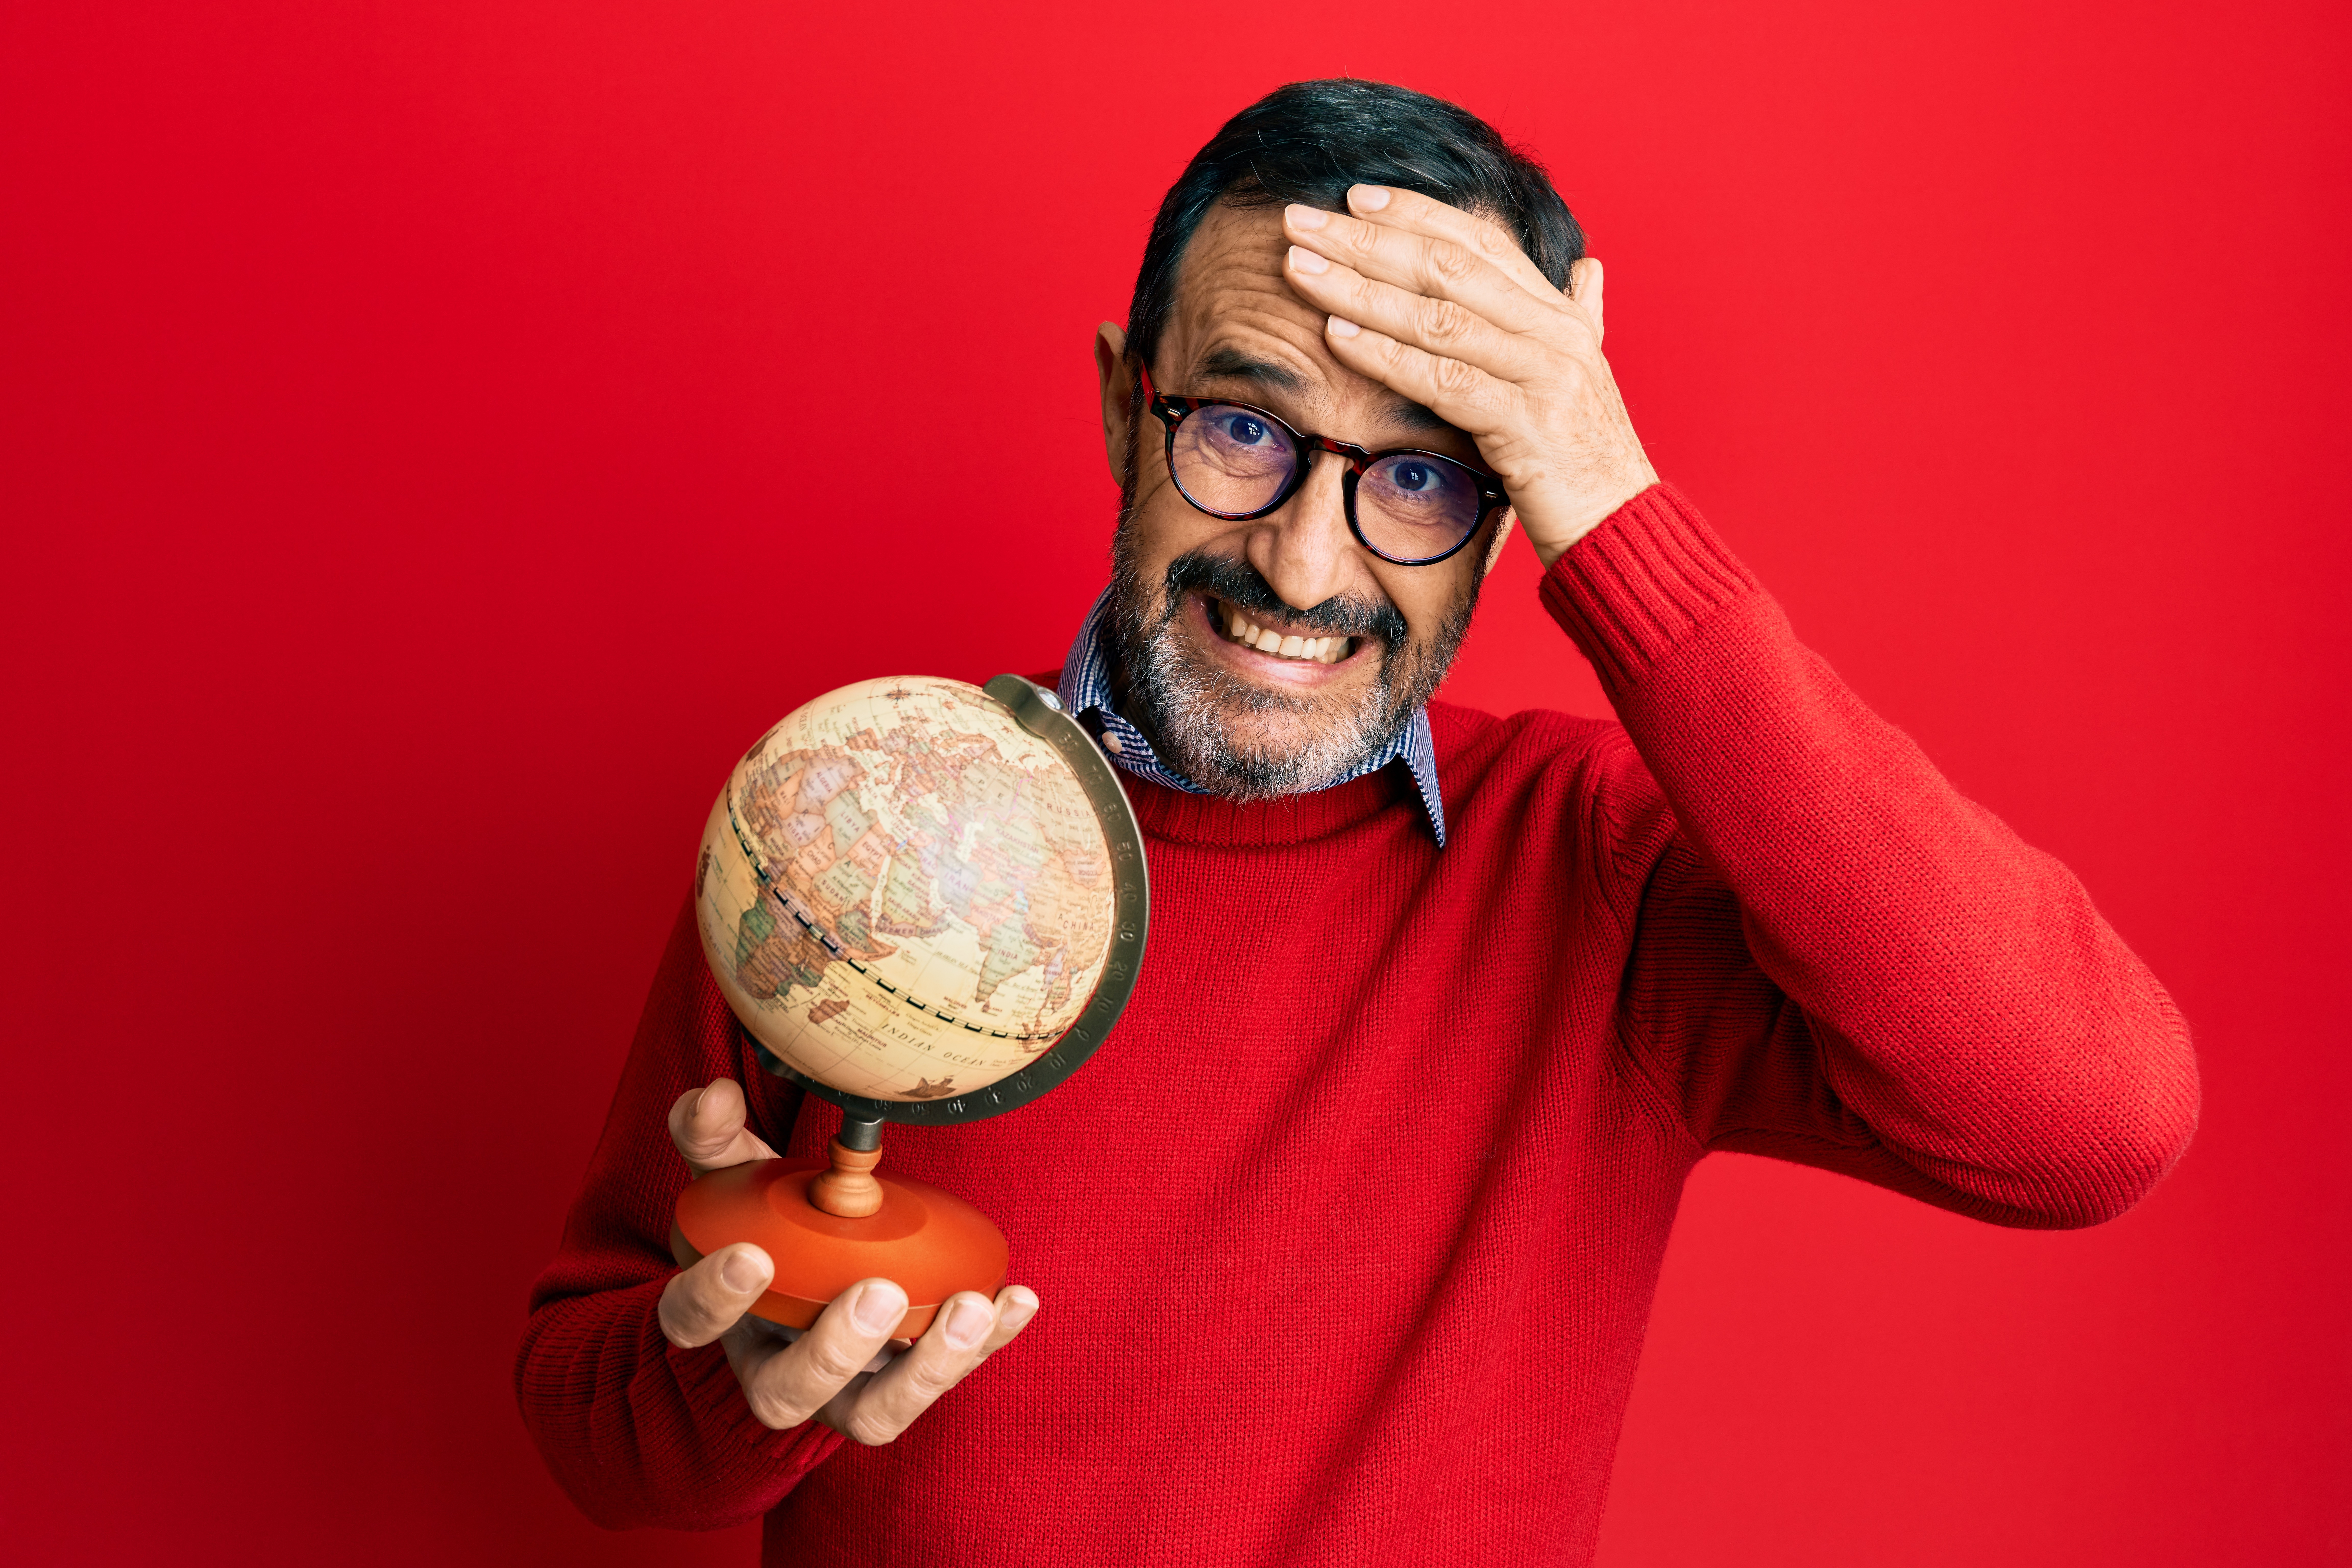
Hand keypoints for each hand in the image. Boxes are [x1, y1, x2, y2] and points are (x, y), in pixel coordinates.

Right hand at [656, 1079, 1040, 1443]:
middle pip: (789, 1393)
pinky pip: (947, 1375)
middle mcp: (777, 1368)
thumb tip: (712, 1098)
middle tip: (880, 1291)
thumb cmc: (771, 1222)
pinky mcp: (906, 1380)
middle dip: (835, 1349)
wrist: (814, 1262)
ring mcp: (846, 1388)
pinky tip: (1016, 1299)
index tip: (752, 1256)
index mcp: (725, 1316)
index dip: (714, 1299)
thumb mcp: (738, 1176)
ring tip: (969, 1307)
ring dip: (926, 1369)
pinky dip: (989, 1344)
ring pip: (874, 1414)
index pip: (693, 1325)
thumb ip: (714, 1139)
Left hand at [1280, 186, 1658, 564]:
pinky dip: (1385, 355)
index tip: (1355, 197)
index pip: (1480, 242)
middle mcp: (1554, 332)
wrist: (1623, 526)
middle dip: (1367, 240)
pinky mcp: (1526, 422)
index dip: (1416, 213)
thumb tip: (1588, 268)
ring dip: (1359, 289)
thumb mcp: (1583, 379)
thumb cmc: (1586, 460)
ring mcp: (1544, 373)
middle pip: (1447, 266)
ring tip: (1300, 270)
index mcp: (1560, 315)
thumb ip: (1581, 317)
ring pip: (1437, 315)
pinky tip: (1336, 336)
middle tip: (1301, 221)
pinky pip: (1443, 378)